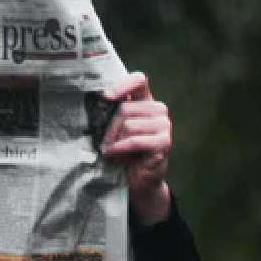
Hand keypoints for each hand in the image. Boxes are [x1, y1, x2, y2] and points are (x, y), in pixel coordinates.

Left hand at [101, 71, 171, 224]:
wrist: (137, 179)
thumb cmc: (123, 152)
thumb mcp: (114, 130)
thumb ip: (110, 114)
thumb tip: (96, 102)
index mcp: (146, 101)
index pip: (139, 80)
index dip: (122, 85)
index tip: (106, 97)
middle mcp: (158, 110)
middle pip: (125, 108)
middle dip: (109, 128)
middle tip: (103, 143)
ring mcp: (164, 125)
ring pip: (129, 125)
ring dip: (114, 141)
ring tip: (111, 151)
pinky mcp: (164, 142)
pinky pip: (135, 140)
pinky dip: (120, 149)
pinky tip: (114, 155)